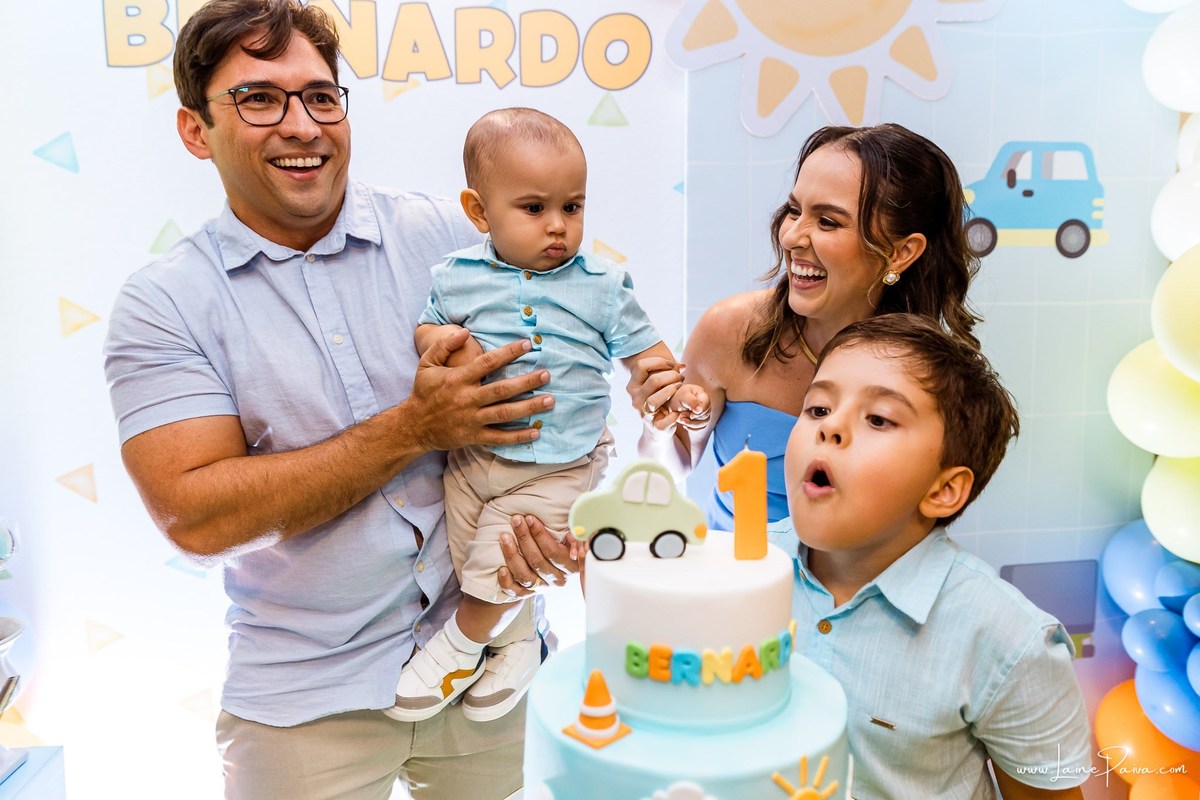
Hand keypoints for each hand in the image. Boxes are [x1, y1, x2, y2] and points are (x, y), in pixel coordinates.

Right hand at [410, 330, 553, 450]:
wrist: (413, 426)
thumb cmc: (423, 391)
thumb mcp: (426, 364)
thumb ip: (444, 345)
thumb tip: (465, 331)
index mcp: (457, 379)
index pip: (487, 363)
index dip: (509, 353)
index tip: (528, 344)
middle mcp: (466, 399)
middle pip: (502, 390)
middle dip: (526, 382)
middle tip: (547, 374)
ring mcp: (471, 420)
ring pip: (504, 414)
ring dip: (529, 408)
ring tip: (550, 400)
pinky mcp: (473, 437)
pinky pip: (499, 438)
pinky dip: (517, 437)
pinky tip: (535, 432)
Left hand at [497, 514, 580, 597]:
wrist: (546, 568)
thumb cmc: (557, 545)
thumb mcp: (568, 539)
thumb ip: (570, 534)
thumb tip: (570, 531)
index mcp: (569, 566)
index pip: (553, 552)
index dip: (540, 535)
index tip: (530, 519)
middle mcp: (556, 579)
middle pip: (537, 560)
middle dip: (524, 538)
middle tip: (515, 521)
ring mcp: (540, 588)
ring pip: (525, 575)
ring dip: (512, 555)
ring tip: (504, 537)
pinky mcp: (526, 594)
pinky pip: (515, 591)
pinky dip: (507, 581)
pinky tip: (501, 569)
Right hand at [627, 355, 683, 429]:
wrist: (657, 428)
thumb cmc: (661, 399)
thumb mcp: (659, 384)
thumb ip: (669, 371)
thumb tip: (682, 366)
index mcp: (633, 386)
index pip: (640, 366)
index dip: (659, 361)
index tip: (672, 365)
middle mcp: (635, 399)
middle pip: (653, 381)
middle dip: (671, 376)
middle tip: (680, 378)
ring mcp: (643, 413)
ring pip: (654, 400)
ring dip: (671, 391)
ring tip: (680, 388)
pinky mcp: (654, 426)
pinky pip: (665, 420)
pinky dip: (674, 415)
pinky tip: (677, 411)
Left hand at [668, 383, 710, 430]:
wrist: (671, 404)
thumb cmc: (676, 398)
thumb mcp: (682, 397)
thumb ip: (691, 401)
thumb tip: (699, 410)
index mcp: (702, 394)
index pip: (706, 403)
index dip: (701, 410)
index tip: (691, 415)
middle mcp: (705, 403)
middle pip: (705, 415)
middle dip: (692, 418)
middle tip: (681, 415)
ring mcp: (704, 412)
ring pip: (704, 422)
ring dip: (691, 423)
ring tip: (681, 419)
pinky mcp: (701, 420)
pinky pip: (701, 427)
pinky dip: (692, 428)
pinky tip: (684, 425)